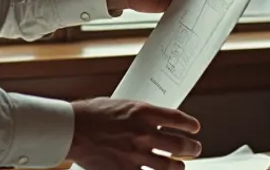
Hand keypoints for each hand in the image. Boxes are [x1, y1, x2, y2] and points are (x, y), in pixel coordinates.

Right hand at [67, 97, 202, 169]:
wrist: (73, 128)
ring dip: (178, 166)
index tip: (194, 128)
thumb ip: (141, 114)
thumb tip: (155, 120)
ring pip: (169, 165)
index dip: (190, 125)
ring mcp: (136, 154)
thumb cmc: (92, 114)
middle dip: (192, 148)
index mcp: (144, 113)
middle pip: (179, 144)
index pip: (178, 119)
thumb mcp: (123, 105)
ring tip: (180, 166)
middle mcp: (144, 133)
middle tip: (195, 148)